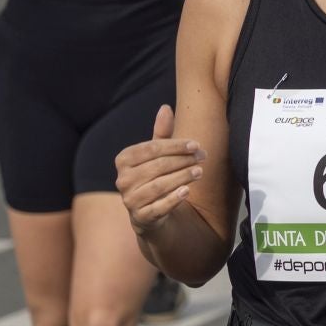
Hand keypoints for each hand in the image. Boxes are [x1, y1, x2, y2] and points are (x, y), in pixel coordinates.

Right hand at [114, 105, 206, 233]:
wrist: (149, 214)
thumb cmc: (154, 177)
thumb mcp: (156, 156)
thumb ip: (161, 135)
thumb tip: (165, 108)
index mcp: (124, 160)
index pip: (152, 148)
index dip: (176, 146)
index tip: (196, 145)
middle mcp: (123, 180)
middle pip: (158, 166)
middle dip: (183, 160)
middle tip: (203, 158)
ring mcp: (130, 200)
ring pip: (160, 185)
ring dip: (182, 177)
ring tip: (200, 171)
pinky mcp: (140, 218)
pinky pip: (158, 207)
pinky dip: (173, 199)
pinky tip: (187, 191)